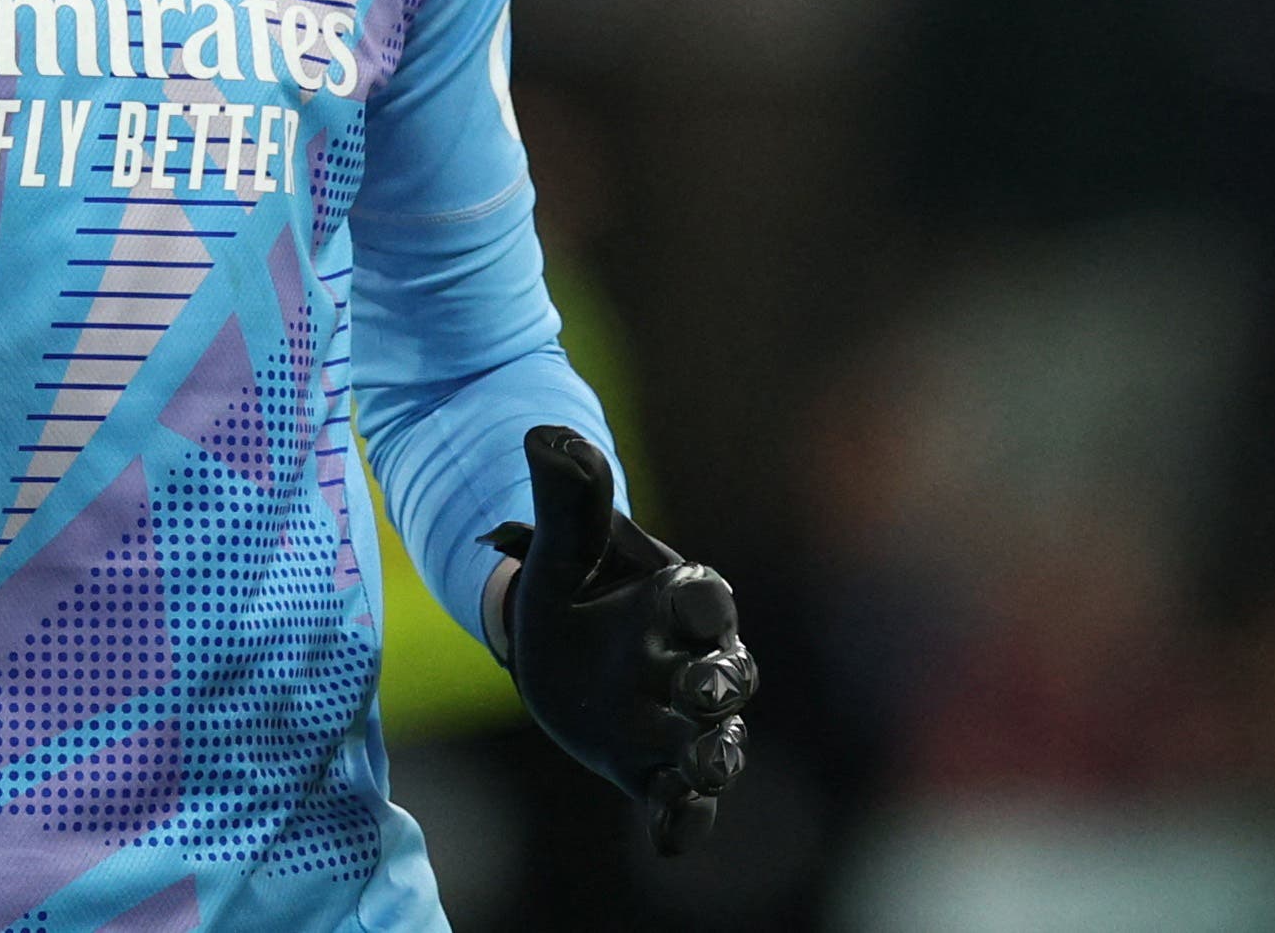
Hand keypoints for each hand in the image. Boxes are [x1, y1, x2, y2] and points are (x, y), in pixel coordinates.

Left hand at [486, 425, 757, 855]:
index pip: (703, 597)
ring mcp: (679, 717)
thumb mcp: (560, 544)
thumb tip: (546, 434)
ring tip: (701, 770)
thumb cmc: (569, 582)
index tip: (686, 603)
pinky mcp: (655, 765)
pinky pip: (683, 796)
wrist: (554, 640)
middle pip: (728, 672)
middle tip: (699, 696)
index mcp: (678, 596)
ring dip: (715, 754)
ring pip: (718, 738)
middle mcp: (694, 658)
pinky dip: (685, 818)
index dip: (700, 603)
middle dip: (720, 685)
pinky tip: (670, 840)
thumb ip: (567, 497)